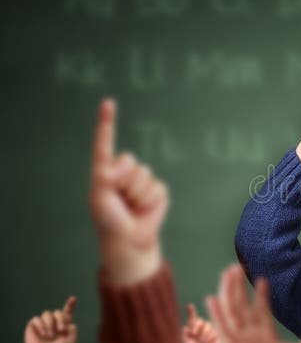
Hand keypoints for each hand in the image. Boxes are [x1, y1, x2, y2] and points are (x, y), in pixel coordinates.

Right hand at [20, 297, 77, 342]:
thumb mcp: (71, 342)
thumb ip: (73, 329)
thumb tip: (69, 322)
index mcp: (64, 324)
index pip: (67, 312)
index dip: (70, 304)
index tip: (73, 298)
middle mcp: (54, 322)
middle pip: (58, 312)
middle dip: (60, 319)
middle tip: (61, 330)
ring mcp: (43, 323)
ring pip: (47, 314)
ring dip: (50, 324)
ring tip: (49, 336)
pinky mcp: (33, 326)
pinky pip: (36, 319)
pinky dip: (40, 326)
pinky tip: (42, 334)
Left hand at [89, 99, 167, 284]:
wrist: (129, 240)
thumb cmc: (108, 219)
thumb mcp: (99, 196)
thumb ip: (108, 176)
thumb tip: (128, 163)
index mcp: (105, 170)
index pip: (105, 142)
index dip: (107, 122)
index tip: (108, 103)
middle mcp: (124, 171)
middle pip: (129, 161)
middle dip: (124, 180)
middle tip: (119, 199)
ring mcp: (142, 180)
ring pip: (143, 175)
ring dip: (136, 194)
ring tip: (130, 207)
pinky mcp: (158, 190)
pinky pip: (157, 187)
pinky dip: (149, 200)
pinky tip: (143, 209)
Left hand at [183, 304, 220, 342]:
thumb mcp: (186, 342)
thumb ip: (185, 333)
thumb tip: (186, 325)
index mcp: (191, 332)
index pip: (192, 320)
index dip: (191, 312)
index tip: (190, 306)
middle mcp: (199, 331)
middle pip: (200, 320)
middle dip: (197, 326)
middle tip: (194, 334)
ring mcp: (207, 333)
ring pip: (207, 324)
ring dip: (204, 333)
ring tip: (202, 342)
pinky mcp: (215, 336)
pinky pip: (213, 331)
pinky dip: (210, 337)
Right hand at [206, 264, 300, 342]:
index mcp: (266, 337)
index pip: (260, 311)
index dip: (260, 295)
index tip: (261, 279)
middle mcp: (251, 338)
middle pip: (242, 307)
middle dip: (238, 287)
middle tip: (235, 266)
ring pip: (232, 312)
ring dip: (228, 292)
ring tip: (226, 271)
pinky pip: (224, 329)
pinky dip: (218, 314)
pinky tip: (212, 298)